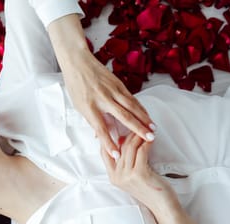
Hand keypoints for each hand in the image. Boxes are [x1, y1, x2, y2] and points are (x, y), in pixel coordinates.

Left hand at [47, 14, 154, 158]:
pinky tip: (147, 116)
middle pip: (123, 116)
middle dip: (137, 129)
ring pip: (131, 106)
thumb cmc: (76, 86)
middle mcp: (102, 99)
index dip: (108, 143)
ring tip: (153, 129)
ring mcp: (112, 90)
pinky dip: (141, 108)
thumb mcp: (79, 106)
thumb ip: (92, 120)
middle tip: (149, 139)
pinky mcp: (119, 84)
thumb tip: (102, 136)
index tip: (117, 154)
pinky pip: (132, 98)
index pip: (100, 128)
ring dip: (144, 118)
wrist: (77, 62)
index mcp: (89, 107)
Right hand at [101, 133, 177, 215]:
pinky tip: (152, 138)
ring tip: (147, 129)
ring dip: (139, 136)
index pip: (104, 153)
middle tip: (138, 124)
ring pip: (130, 147)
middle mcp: (117, 176)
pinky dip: (147, 143)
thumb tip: (125, 140)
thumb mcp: (134, 176)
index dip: (109, 138)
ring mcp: (127, 176)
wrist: (163, 207)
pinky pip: (141, 151)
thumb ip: (127, 161)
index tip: (117, 126)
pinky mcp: (139, 174)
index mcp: (113, 177)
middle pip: (119, 147)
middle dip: (129, 133)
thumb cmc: (150, 190)